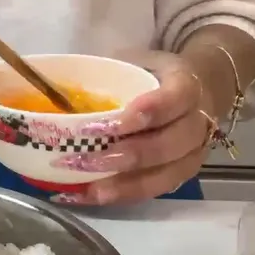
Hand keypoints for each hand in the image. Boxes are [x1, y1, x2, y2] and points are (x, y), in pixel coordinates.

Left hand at [50, 49, 212, 204]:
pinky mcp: (183, 176)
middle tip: (87, 160)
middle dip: (127, 156)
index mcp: (187, 87)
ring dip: (124, 185)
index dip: (145, 112)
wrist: (198, 91)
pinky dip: (122, 196)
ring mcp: (194, 155)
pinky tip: (90, 196)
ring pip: (165, 177)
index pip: (173, 100)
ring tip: (89, 188)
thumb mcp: (139, 59)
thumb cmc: (156, 74)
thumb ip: (110, 72)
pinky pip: (154, 191)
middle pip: (168, 146)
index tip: (107, 123)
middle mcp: (198, 124)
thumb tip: (56, 87)